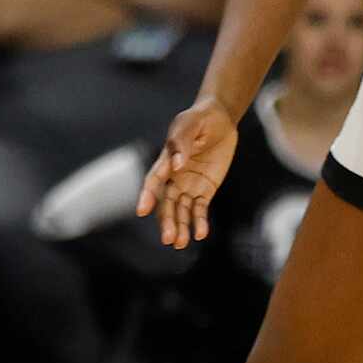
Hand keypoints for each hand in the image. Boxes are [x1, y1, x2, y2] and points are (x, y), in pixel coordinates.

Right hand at [136, 100, 240, 248]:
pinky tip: (200, 234)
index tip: (142, 211)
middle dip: (167, 220)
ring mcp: (188, 184)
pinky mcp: (204, 189)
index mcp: (166, 160)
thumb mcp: (190, 124)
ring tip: (180, 244)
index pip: (154, 180)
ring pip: (181, 210)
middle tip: (169, 238)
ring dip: (180, 226)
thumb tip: (177, 165)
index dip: (147, 195)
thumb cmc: (200, 118)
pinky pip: (200, 209)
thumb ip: (181, 142)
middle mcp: (174, 176)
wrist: (220, 119)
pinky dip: (199, 221)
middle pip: (167, 202)